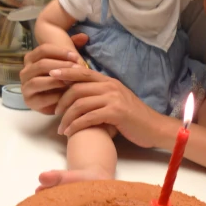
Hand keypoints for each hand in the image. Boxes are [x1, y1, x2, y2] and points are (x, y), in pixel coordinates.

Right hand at [19, 36, 87, 113]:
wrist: (59, 101)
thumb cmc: (63, 78)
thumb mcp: (68, 61)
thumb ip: (74, 47)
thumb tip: (84, 36)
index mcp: (32, 58)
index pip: (43, 50)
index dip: (60, 52)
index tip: (76, 57)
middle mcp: (25, 71)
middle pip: (41, 64)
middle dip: (61, 66)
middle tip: (77, 70)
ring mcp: (25, 86)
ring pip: (37, 81)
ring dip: (57, 81)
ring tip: (72, 81)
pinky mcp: (29, 101)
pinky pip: (41, 98)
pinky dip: (55, 96)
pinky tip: (67, 95)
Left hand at [50, 66, 165, 148]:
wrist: (154, 128)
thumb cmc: (133, 118)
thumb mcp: (116, 101)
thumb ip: (101, 96)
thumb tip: (80, 96)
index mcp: (109, 82)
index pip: (83, 72)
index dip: (65, 72)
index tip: (51, 74)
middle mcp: (110, 86)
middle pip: (77, 88)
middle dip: (62, 101)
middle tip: (54, 113)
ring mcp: (113, 98)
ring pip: (80, 104)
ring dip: (67, 117)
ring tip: (60, 128)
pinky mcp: (116, 113)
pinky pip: (89, 117)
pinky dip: (76, 125)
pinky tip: (70, 132)